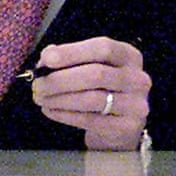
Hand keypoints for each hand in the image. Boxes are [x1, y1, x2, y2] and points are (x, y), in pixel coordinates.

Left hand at [30, 36, 149, 150]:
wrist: (122, 126)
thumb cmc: (103, 89)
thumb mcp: (93, 66)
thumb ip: (71, 58)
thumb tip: (47, 57)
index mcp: (129, 56)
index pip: (103, 48)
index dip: (73, 52)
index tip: (46, 59)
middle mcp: (138, 78)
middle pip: (96, 74)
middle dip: (61, 79)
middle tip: (38, 85)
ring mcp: (135, 104)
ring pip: (91, 99)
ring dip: (60, 99)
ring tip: (41, 98)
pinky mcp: (127, 127)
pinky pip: (90, 120)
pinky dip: (65, 115)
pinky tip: (50, 111)